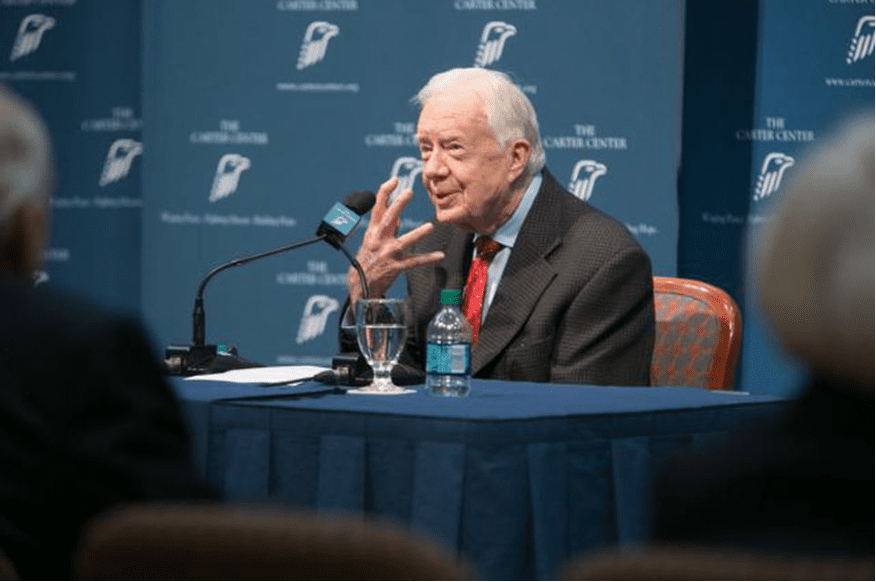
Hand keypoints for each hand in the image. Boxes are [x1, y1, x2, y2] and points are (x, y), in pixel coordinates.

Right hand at [348, 176, 444, 301]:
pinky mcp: (396, 267)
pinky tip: (439, 255)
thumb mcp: (372, 240)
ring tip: (430, 227)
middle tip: (408, 192)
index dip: (385, 193)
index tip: (394, 180)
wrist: (360, 285)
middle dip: (397, 205)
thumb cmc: (367, 259)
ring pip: (403, 242)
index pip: (377, 208)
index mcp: (372, 232)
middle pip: (387, 219)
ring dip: (417, 234)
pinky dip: (427, 258)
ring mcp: (387, 254)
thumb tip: (397, 215)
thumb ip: (385, 227)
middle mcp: (379, 240)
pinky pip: (414, 262)